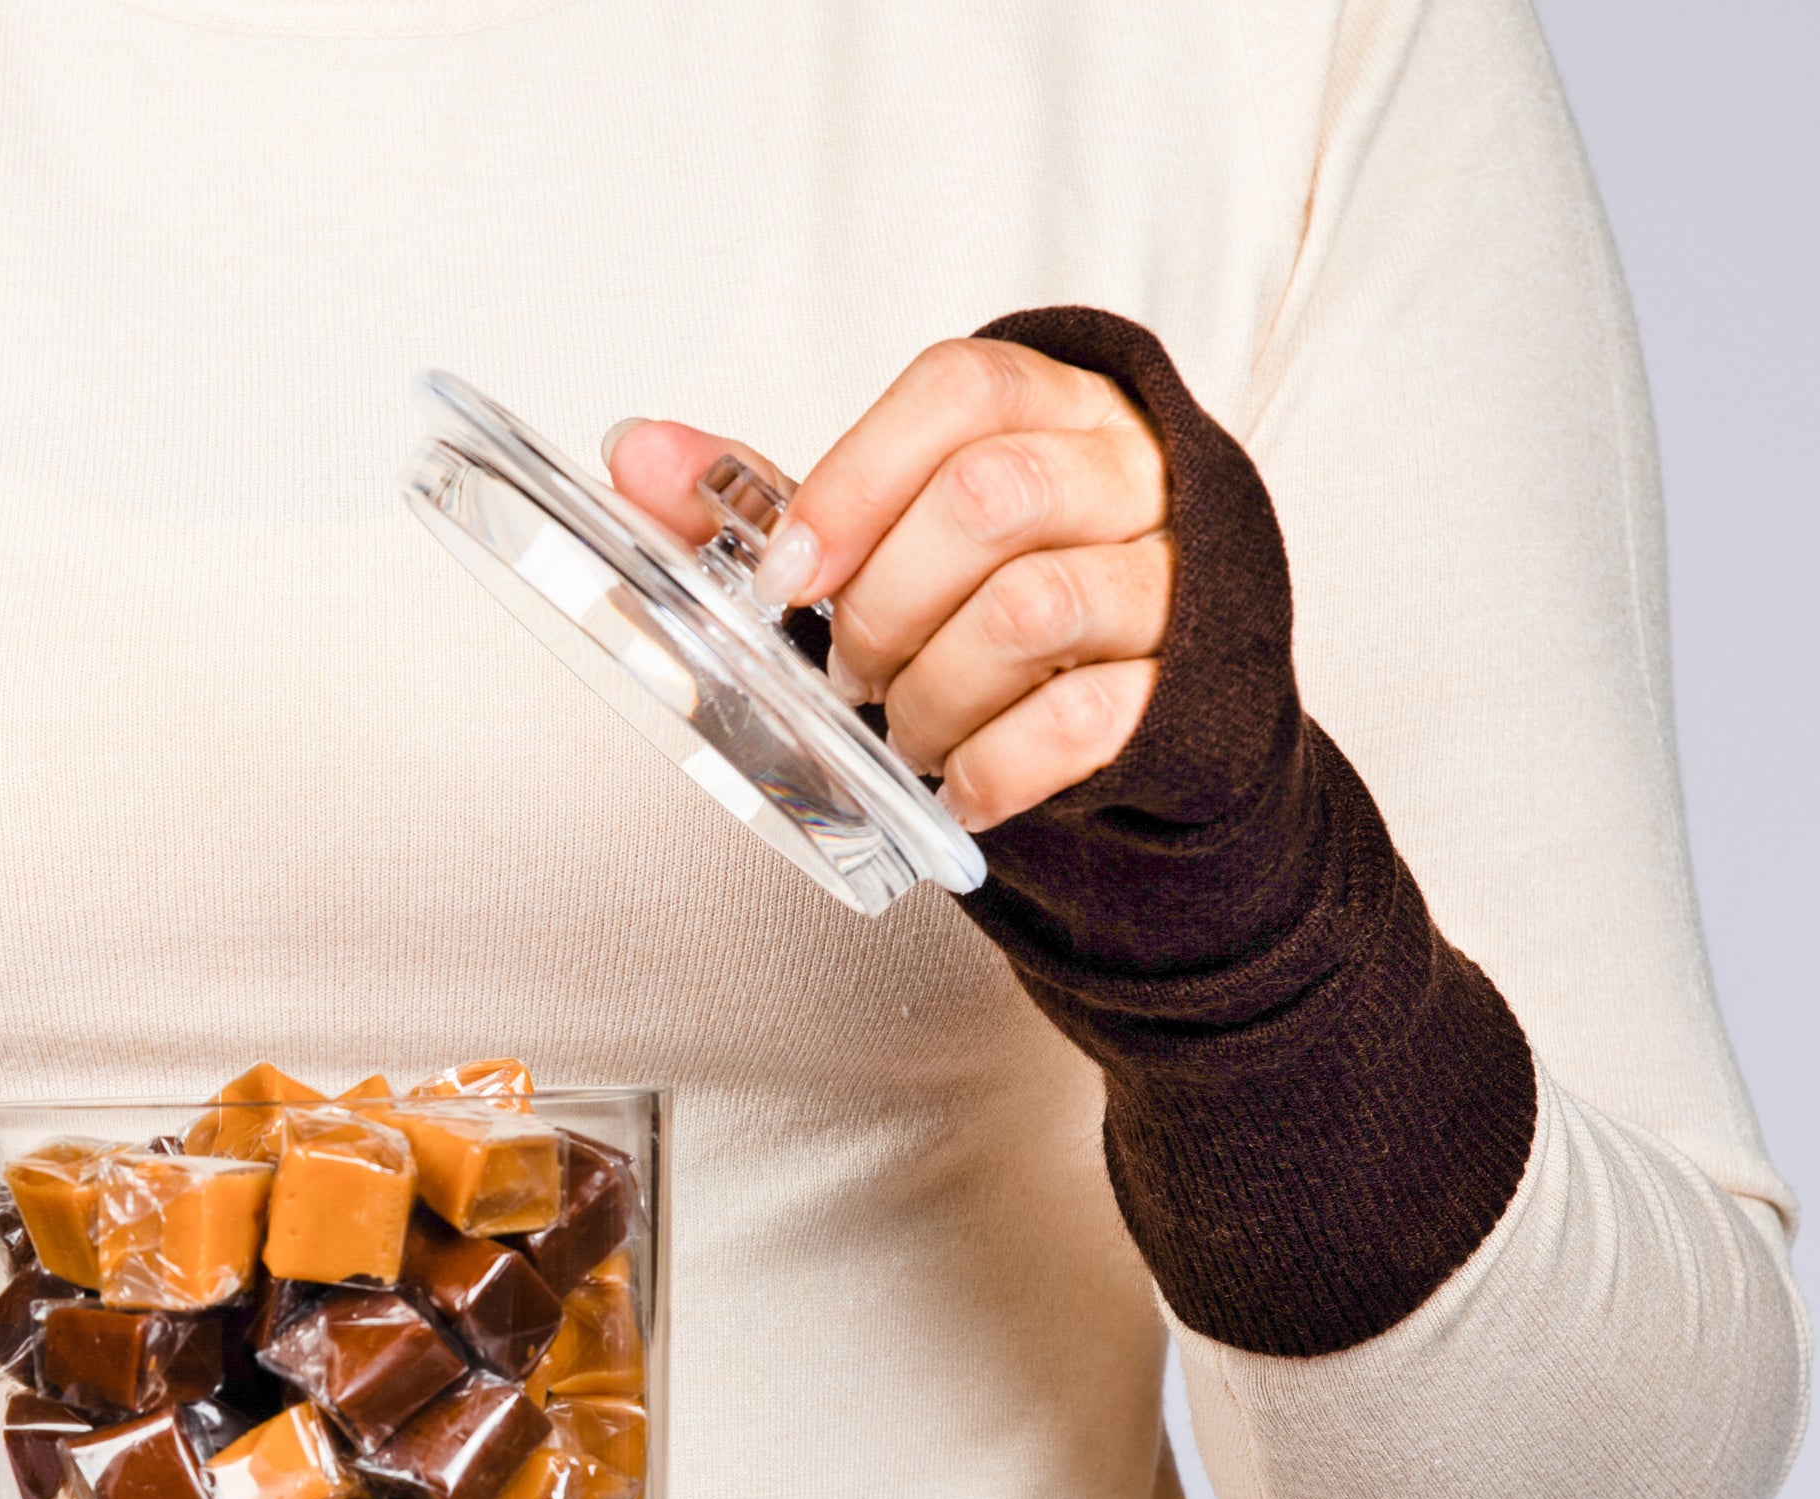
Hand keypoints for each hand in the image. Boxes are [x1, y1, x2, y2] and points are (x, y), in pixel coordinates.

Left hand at [607, 337, 1172, 830]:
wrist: (1138, 696)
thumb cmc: (993, 591)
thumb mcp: (885, 530)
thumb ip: (764, 497)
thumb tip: (634, 452)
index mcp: (1050, 405)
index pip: (959, 393)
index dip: (856, 482)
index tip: (788, 577)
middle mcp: (1127, 473)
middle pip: (991, 498)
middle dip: (884, 604)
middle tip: (847, 669)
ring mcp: (1168, 579)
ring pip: (1033, 611)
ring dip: (930, 693)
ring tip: (903, 729)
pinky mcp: (1184, 689)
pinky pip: (1079, 722)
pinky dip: (991, 767)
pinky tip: (957, 785)